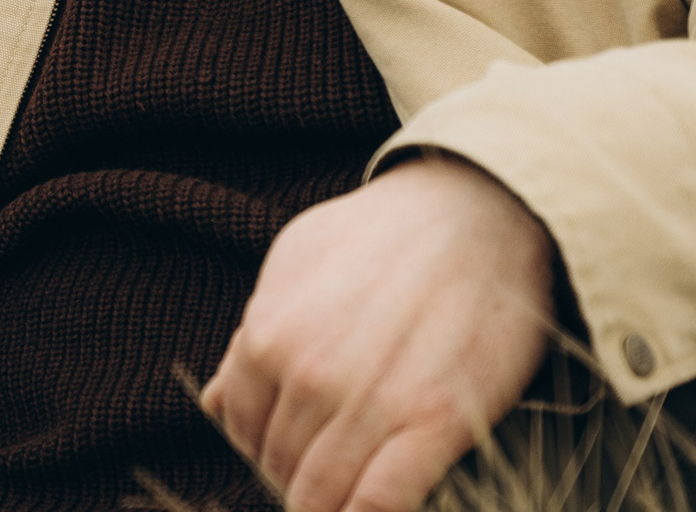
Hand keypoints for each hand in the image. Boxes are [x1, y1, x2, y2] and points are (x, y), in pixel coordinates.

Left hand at [201, 154, 553, 511]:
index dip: (261, 449)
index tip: (286, 453)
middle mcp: (310, 375)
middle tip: (321, 478)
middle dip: (295, 480)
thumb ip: (253, 331)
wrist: (478, 212)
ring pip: (324, 496)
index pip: (240, 428)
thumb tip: (217, 399)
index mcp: (267, 336)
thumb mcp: (295, 260)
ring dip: (326, 507)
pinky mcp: (434, 423)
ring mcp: (371, 402)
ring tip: (340, 501)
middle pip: (281, 467)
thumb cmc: (383, 234)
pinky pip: (382, 502)